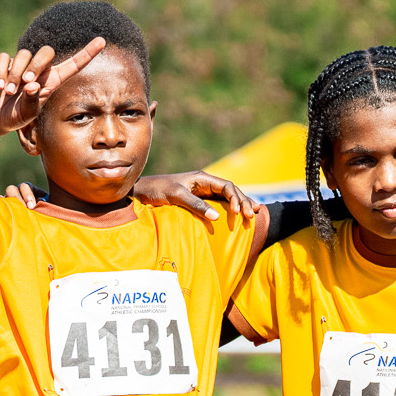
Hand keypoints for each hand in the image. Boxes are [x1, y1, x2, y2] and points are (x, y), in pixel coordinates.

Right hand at [0, 38, 107, 142]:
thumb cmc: (16, 116)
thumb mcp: (27, 114)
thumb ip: (32, 101)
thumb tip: (32, 85)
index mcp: (51, 81)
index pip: (73, 65)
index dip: (87, 53)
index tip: (102, 41)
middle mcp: (39, 70)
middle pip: (46, 52)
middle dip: (36, 66)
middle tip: (27, 83)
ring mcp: (21, 64)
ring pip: (24, 54)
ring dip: (16, 74)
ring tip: (10, 92)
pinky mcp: (4, 63)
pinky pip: (5, 58)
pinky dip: (3, 72)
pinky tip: (0, 86)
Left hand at [132, 171, 258, 221]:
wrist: (141, 193)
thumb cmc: (157, 191)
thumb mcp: (176, 196)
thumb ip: (196, 205)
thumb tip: (218, 217)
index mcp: (202, 178)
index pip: (226, 186)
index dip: (236, 198)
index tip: (238, 212)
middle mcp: (204, 184)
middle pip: (231, 191)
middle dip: (244, 202)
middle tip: (252, 216)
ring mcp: (202, 193)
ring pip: (227, 198)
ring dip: (240, 205)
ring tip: (254, 215)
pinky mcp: (198, 202)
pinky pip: (219, 205)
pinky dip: (230, 210)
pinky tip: (239, 216)